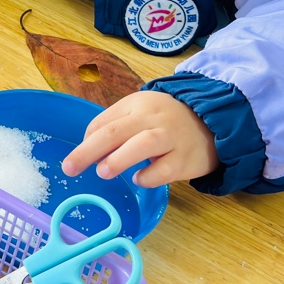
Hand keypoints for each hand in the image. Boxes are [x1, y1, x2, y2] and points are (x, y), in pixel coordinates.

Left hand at [61, 90, 218, 187]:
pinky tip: (139, 179)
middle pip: (115, 131)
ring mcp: (171, 138)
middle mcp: (152, 118)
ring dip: (118, 159)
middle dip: (88, 151)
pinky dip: (148, 177)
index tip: (75, 160)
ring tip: (102, 172)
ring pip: (142, 145)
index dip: (86, 141)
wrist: (214, 123)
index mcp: (136, 104)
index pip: (103, 121)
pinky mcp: (186, 160)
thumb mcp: (141, 113)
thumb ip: (116, 127)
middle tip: (69, 168)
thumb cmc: (166, 121)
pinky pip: (164, 170)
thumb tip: (88, 152)